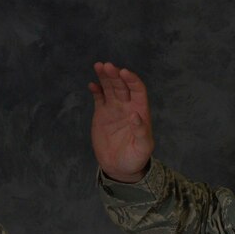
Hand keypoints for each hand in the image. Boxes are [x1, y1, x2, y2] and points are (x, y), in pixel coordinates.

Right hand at [88, 62, 153, 182]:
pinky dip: (96, 90)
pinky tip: (92, 85)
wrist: (119, 167)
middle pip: (122, 85)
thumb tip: (135, 115)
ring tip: (98, 66)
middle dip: (115, 75)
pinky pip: (99, 98)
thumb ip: (141, 132)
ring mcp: (114, 109)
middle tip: (106, 66)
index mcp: (140, 111)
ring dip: (105, 77)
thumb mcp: (143, 148)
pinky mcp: (102, 114)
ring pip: (110, 88)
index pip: (138, 89)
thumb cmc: (135, 159)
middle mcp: (127, 106)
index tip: (123, 72)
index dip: (131, 79)